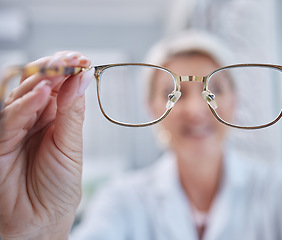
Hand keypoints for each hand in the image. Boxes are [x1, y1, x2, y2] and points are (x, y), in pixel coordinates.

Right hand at [0, 51, 93, 238]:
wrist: (40, 221)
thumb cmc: (59, 187)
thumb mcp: (71, 147)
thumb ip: (72, 113)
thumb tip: (81, 79)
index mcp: (55, 119)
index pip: (59, 87)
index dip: (69, 72)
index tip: (82, 60)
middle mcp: (34, 119)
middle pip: (40, 85)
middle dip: (55, 69)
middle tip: (71, 59)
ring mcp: (16, 128)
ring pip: (22, 95)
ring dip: (41, 81)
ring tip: (59, 71)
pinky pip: (11, 117)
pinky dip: (26, 104)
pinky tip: (42, 93)